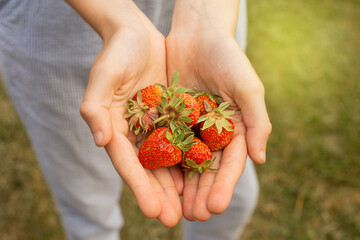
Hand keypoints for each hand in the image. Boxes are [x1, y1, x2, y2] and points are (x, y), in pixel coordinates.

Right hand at [67, 0, 182, 226]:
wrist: (135, 35)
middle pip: (148, 170)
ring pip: (166, 161)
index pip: (128, 164)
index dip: (140, 188)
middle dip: (160, 195)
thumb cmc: (116, 53)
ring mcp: (153, 126)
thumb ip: (95, 108)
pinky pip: (181, 141)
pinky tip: (200, 177)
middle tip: (173, 220)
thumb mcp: (102, 77)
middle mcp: (135, 133)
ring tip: (189, 208)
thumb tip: (99, 141)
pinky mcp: (170, 116)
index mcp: (115, 129)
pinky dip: (189, 159)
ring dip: (177, 185)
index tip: (153, 211)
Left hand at [166, 0, 271, 220]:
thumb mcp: (247, 87)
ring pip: (186, 161)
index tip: (214, 206)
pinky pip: (165, 143)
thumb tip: (262, 159)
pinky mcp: (170, 118)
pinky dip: (163, 162)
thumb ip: (257, 121)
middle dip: (201, 193)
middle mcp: (213, 132)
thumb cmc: (228, 57)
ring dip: (181, 186)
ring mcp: (190, 126)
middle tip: (193, 216)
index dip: (223, 185)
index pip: (231, 163)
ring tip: (176, 208)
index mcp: (235, 128)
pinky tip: (158, 181)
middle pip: (207, 168)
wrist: (198, 33)